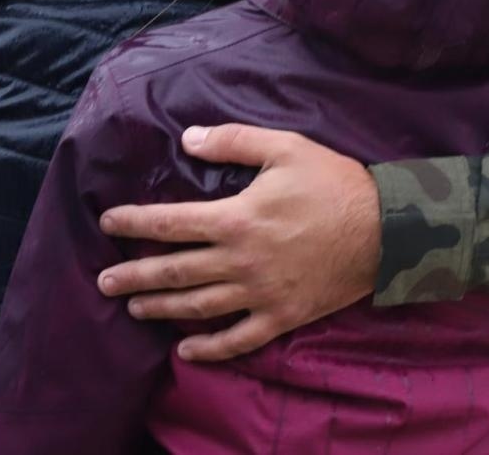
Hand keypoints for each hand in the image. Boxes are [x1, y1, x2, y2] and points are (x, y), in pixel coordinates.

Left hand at [97, 125, 380, 361]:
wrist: (385, 230)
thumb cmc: (334, 183)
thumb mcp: (285, 148)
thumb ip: (233, 141)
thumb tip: (188, 139)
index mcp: (235, 218)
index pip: (170, 222)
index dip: (134, 224)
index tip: (108, 224)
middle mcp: (239, 261)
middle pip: (174, 271)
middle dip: (134, 277)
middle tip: (103, 283)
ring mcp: (259, 293)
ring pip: (198, 306)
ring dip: (161, 309)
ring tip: (134, 309)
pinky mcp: (281, 316)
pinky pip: (238, 338)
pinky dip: (209, 347)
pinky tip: (186, 350)